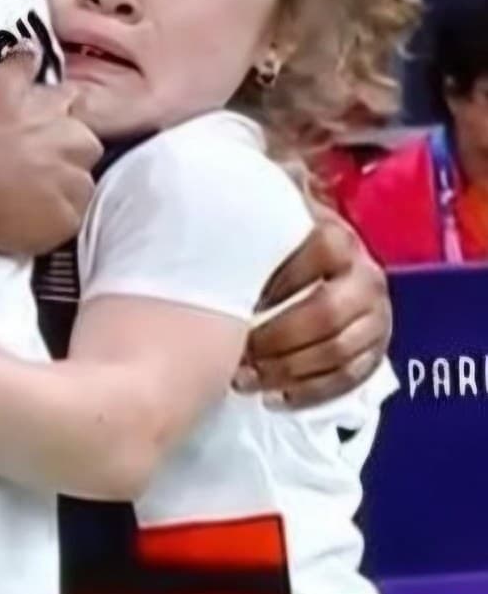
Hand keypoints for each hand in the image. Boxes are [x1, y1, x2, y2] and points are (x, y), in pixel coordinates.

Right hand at [0, 56, 99, 258]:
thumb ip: (18, 65)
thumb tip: (34, 48)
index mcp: (59, 106)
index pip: (73, 104)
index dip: (56, 115)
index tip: (37, 125)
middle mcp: (75, 141)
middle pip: (86, 146)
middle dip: (67, 152)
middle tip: (32, 164)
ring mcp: (73, 184)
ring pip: (81, 186)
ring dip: (62, 188)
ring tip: (28, 196)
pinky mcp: (64, 221)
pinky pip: (68, 221)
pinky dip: (51, 221)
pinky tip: (25, 219)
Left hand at [240, 214, 390, 407]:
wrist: (315, 271)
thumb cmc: (272, 248)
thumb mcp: (266, 223)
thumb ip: (251, 212)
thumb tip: (217, 195)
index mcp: (338, 237)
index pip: (319, 250)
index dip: (280, 279)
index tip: (241, 301)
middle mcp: (366, 275)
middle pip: (327, 313)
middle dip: (277, 340)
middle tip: (236, 355)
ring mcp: (376, 315)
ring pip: (339, 352)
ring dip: (288, 371)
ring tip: (245, 380)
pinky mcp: (377, 350)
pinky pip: (349, 379)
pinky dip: (310, 393)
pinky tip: (275, 398)